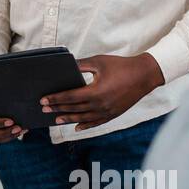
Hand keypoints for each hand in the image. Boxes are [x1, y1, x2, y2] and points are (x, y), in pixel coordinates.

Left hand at [40, 53, 163, 130]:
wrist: (145, 75)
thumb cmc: (121, 66)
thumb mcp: (99, 62)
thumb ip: (81, 65)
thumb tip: (65, 68)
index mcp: (96, 92)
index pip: (70, 97)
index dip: (55, 99)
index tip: (43, 100)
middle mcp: (100, 105)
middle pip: (74, 109)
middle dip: (57, 109)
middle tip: (44, 109)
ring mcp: (108, 112)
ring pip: (83, 118)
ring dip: (68, 119)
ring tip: (55, 119)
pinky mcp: (114, 114)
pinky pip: (96, 123)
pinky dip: (85, 125)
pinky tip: (76, 127)